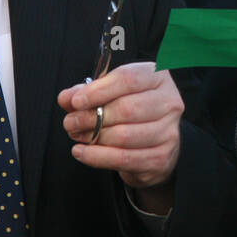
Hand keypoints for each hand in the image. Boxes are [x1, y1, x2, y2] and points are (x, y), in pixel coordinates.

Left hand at [58, 62, 182, 203]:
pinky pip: (124, 158)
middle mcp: (170, 102)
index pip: (128, 79)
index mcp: (158, 77)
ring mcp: (169, 131)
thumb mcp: (111, 94)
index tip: (76, 101)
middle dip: (92, 117)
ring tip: (77, 136)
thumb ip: (88, 93)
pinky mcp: (162, 157)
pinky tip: (83, 153)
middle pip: (127, 109)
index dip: (99, 90)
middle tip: (70, 122)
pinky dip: (98, 157)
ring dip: (93, 138)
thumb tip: (66, 98)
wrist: (154, 142)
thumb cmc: (131, 110)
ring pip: (124, 136)